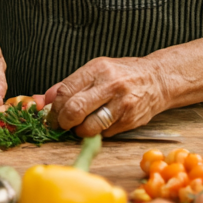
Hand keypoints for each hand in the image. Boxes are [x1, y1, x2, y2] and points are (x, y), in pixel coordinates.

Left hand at [51, 56, 166, 136]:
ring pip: (88, 127)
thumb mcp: (96, 70)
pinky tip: (98, 124)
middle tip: (61, 124)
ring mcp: (122, 104)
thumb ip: (69, 84)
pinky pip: (104, 134)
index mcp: (97, 69)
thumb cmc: (122, 74)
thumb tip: (44, 99)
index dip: (54, 108)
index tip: (51, 115)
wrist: (157, 80)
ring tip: (80, 125)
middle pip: (75, 110)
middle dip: (62, 122)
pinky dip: (96, 133)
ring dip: (78, 131)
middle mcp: (110, 85)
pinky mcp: (130, 121)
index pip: (66, 91)